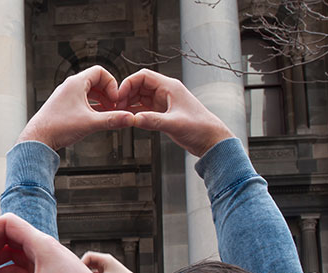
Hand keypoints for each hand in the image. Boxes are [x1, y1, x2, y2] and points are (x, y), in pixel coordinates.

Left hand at [18, 66, 133, 149]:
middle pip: (95, 81)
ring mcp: (65, 96)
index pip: (100, 71)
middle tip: (114, 106)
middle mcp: (69, 87)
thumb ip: (112, 120)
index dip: (112, 84)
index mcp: (75, 83)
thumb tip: (129, 118)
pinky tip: (97, 118)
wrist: (38, 139)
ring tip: (108, 113)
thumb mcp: (90, 123)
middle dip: (108, 93)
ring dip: (101, 100)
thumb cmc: (57, 127)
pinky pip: (82, 101)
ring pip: (89, 92)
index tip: (115, 98)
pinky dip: (92, 106)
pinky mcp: (63, 106)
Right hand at [82, 251, 143, 272]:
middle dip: (83, 267)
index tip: (79, 271)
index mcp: (105, 258)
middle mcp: (105, 260)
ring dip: (87, 271)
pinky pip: (95, 271)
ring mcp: (105, 265)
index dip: (82, 262)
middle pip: (89, 260)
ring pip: (92, 266)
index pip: (88, 255)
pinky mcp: (106, 271)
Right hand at [118, 68, 234, 156]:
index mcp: (170, 87)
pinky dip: (134, 111)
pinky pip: (144, 107)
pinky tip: (128, 118)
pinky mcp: (162, 112)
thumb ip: (153, 121)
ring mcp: (163, 101)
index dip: (128, 84)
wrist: (210, 140)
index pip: (143, 77)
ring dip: (129, 102)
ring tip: (120, 112)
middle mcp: (166, 91)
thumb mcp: (174, 124)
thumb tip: (133, 119)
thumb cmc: (200, 128)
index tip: (119, 96)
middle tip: (117, 106)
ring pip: (140, 96)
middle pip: (139, 85)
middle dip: (126, 94)